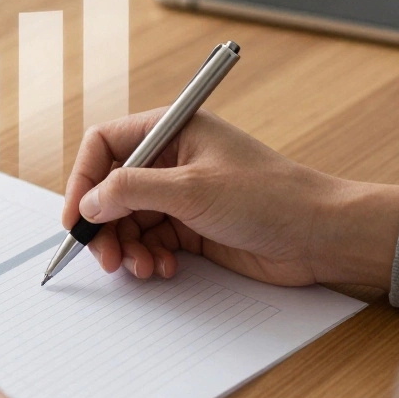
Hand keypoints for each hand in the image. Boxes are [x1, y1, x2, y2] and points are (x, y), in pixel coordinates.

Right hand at [63, 109, 398, 288]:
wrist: (321, 235)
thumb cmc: (270, 196)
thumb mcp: (192, 189)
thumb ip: (131, 191)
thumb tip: (89, 203)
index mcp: (172, 129)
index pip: (105, 145)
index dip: (84, 179)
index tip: (77, 217)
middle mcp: (172, 159)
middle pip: (111, 188)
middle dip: (104, 224)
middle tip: (106, 257)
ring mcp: (182, 194)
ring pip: (128, 220)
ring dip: (127, 247)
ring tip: (144, 267)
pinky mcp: (192, 226)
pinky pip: (151, 241)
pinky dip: (149, 257)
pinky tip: (164, 268)